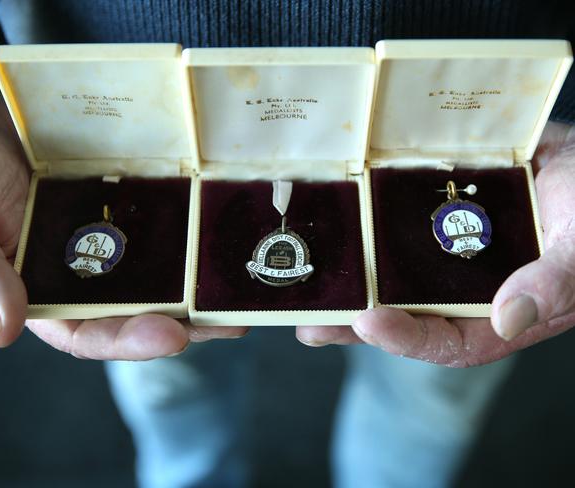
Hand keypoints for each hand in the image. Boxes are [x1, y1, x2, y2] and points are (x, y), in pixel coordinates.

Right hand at [0, 92, 247, 358]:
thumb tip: (3, 332)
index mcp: (38, 292)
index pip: (88, 331)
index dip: (129, 339)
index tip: (173, 335)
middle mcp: (77, 273)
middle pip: (136, 308)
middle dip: (184, 320)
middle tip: (230, 322)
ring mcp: (101, 238)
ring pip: (154, 271)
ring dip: (194, 285)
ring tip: (237, 289)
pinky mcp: (117, 203)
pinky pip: (154, 221)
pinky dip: (183, 234)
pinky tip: (214, 236)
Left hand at [297, 121, 574, 366]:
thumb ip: (553, 283)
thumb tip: (507, 317)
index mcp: (500, 309)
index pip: (447, 341)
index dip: (406, 339)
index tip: (368, 323)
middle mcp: (465, 286)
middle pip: (405, 315)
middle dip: (355, 324)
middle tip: (308, 324)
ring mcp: (446, 251)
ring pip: (392, 276)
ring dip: (351, 283)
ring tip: (306, 287)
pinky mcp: (435, 216)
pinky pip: (397, 229)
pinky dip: (366, 232)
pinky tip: (334, 230)